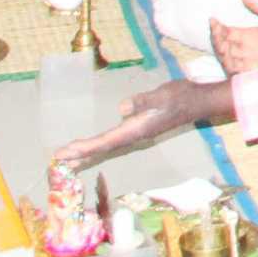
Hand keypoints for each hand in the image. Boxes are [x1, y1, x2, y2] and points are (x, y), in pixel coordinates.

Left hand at [48, 78, 217, 173]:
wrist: (199, 102)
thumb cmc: (181, 96)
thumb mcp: (162, 95)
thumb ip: (142, 101)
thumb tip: (121, 108)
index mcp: (136, 130)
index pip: (104, 142)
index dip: (83, 148)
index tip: (64, 154)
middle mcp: (134, 136)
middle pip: (102, 149)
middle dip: (80, 155)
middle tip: (58, 161)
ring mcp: (137, 134)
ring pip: (107, 147)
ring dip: (88, 153)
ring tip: (70, 160)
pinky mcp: (138, 129)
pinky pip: (113, 141)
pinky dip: (99, 146)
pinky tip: (94, 146)